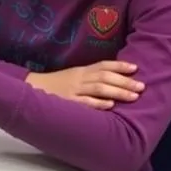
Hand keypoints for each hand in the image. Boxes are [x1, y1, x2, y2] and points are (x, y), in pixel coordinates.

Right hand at [26, 61, 143, 110]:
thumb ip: (88, 77)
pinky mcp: (67, 102)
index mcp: (80, 71)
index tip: (135, 68)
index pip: (102, 65)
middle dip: (124, 81)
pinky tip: (110, 105)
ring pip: (98, 88)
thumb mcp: (71, 76)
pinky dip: (98, 103)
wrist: (28, 90)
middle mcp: (78, 79)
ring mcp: (72, 91)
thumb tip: (112, 79)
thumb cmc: (53, 85)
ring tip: (133, 96)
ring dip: (118, 91)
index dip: (119, 66)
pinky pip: (84, 102)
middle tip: (141, 86)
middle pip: (104, 77)